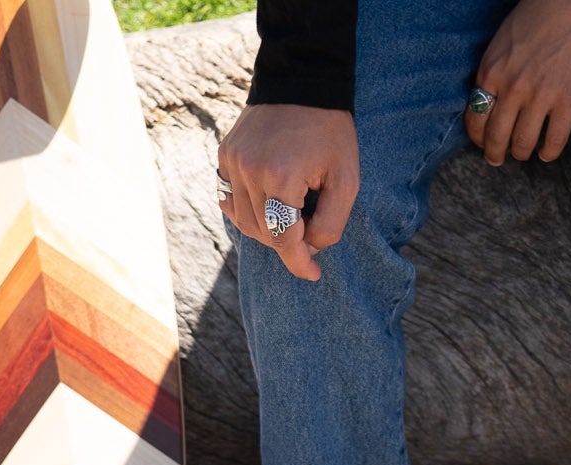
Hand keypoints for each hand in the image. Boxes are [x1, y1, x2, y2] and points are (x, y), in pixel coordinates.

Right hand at [218, 104, 360, 281]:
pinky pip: (229, 200)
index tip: (313, 275)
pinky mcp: (223, 154)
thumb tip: (309, 249)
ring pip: (243, 221)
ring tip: (292, 215)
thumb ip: (331, 223)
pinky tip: (268, 206)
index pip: (283, 239)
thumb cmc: (331, 132)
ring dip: (268, 229)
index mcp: (280, 177)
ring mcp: (231, 161)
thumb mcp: (346, 180)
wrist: (302, 82)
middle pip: (263, 233)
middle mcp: (248, 170)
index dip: (299, 263)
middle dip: (288, 242)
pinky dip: (248, 212)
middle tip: (312, 230)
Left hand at [465, 0, 570, 165]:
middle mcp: (512, 86)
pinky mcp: (568, 101)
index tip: (483, 143)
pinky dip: (548, 153)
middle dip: (494, 154)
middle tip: (497, 160)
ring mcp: (541, 95)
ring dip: (521, 153)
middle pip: (496, 136)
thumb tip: (490, 103)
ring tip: (524, 153)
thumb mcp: (503, 42)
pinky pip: (554, 141)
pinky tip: (547, 153)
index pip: (475, 117)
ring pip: (523, 143)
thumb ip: (495, 72)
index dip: (477, 137)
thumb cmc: (540, 17)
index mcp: (492, 70)